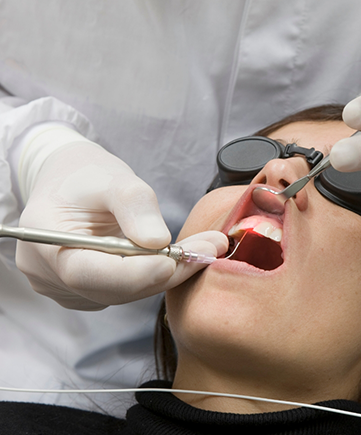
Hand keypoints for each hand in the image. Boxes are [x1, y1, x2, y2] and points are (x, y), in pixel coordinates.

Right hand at [16, 142, 227, 309]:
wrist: (69, 181)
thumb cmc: (86, 174)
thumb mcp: (112, 177)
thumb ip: (134, 207)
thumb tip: (159, 243)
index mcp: (44, 240)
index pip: (89, 272)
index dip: (137, 272)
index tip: (178, 259)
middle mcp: (50, 274)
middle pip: (114, 288)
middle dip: (167, 270)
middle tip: (211, 247)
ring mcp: (67, 286)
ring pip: (125, 292)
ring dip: (168, 272)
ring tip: (205, 246)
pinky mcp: (87, 289)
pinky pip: (125, 289)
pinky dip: (155, 273)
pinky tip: (180, 254)